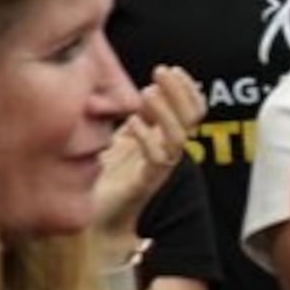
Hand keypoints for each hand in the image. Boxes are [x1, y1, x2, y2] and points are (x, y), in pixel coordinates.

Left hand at [91, 66, 202, 252]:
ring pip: (179, 136)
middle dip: (181, 92)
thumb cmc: (103, 179)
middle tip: (162, 71)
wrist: (96, 220)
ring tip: (147, 94)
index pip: (192, 110)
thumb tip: (132, 88)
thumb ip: (129, 116)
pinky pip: (157, 160)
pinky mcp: (145, 184)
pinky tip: (131, 126)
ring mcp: (158, 169)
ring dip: (167, 111)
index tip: (172, 69)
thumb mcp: (117, 136)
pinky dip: (147, 139)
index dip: (187, 88)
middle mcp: (167, 152)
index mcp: (163, 138)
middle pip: (193, 119)